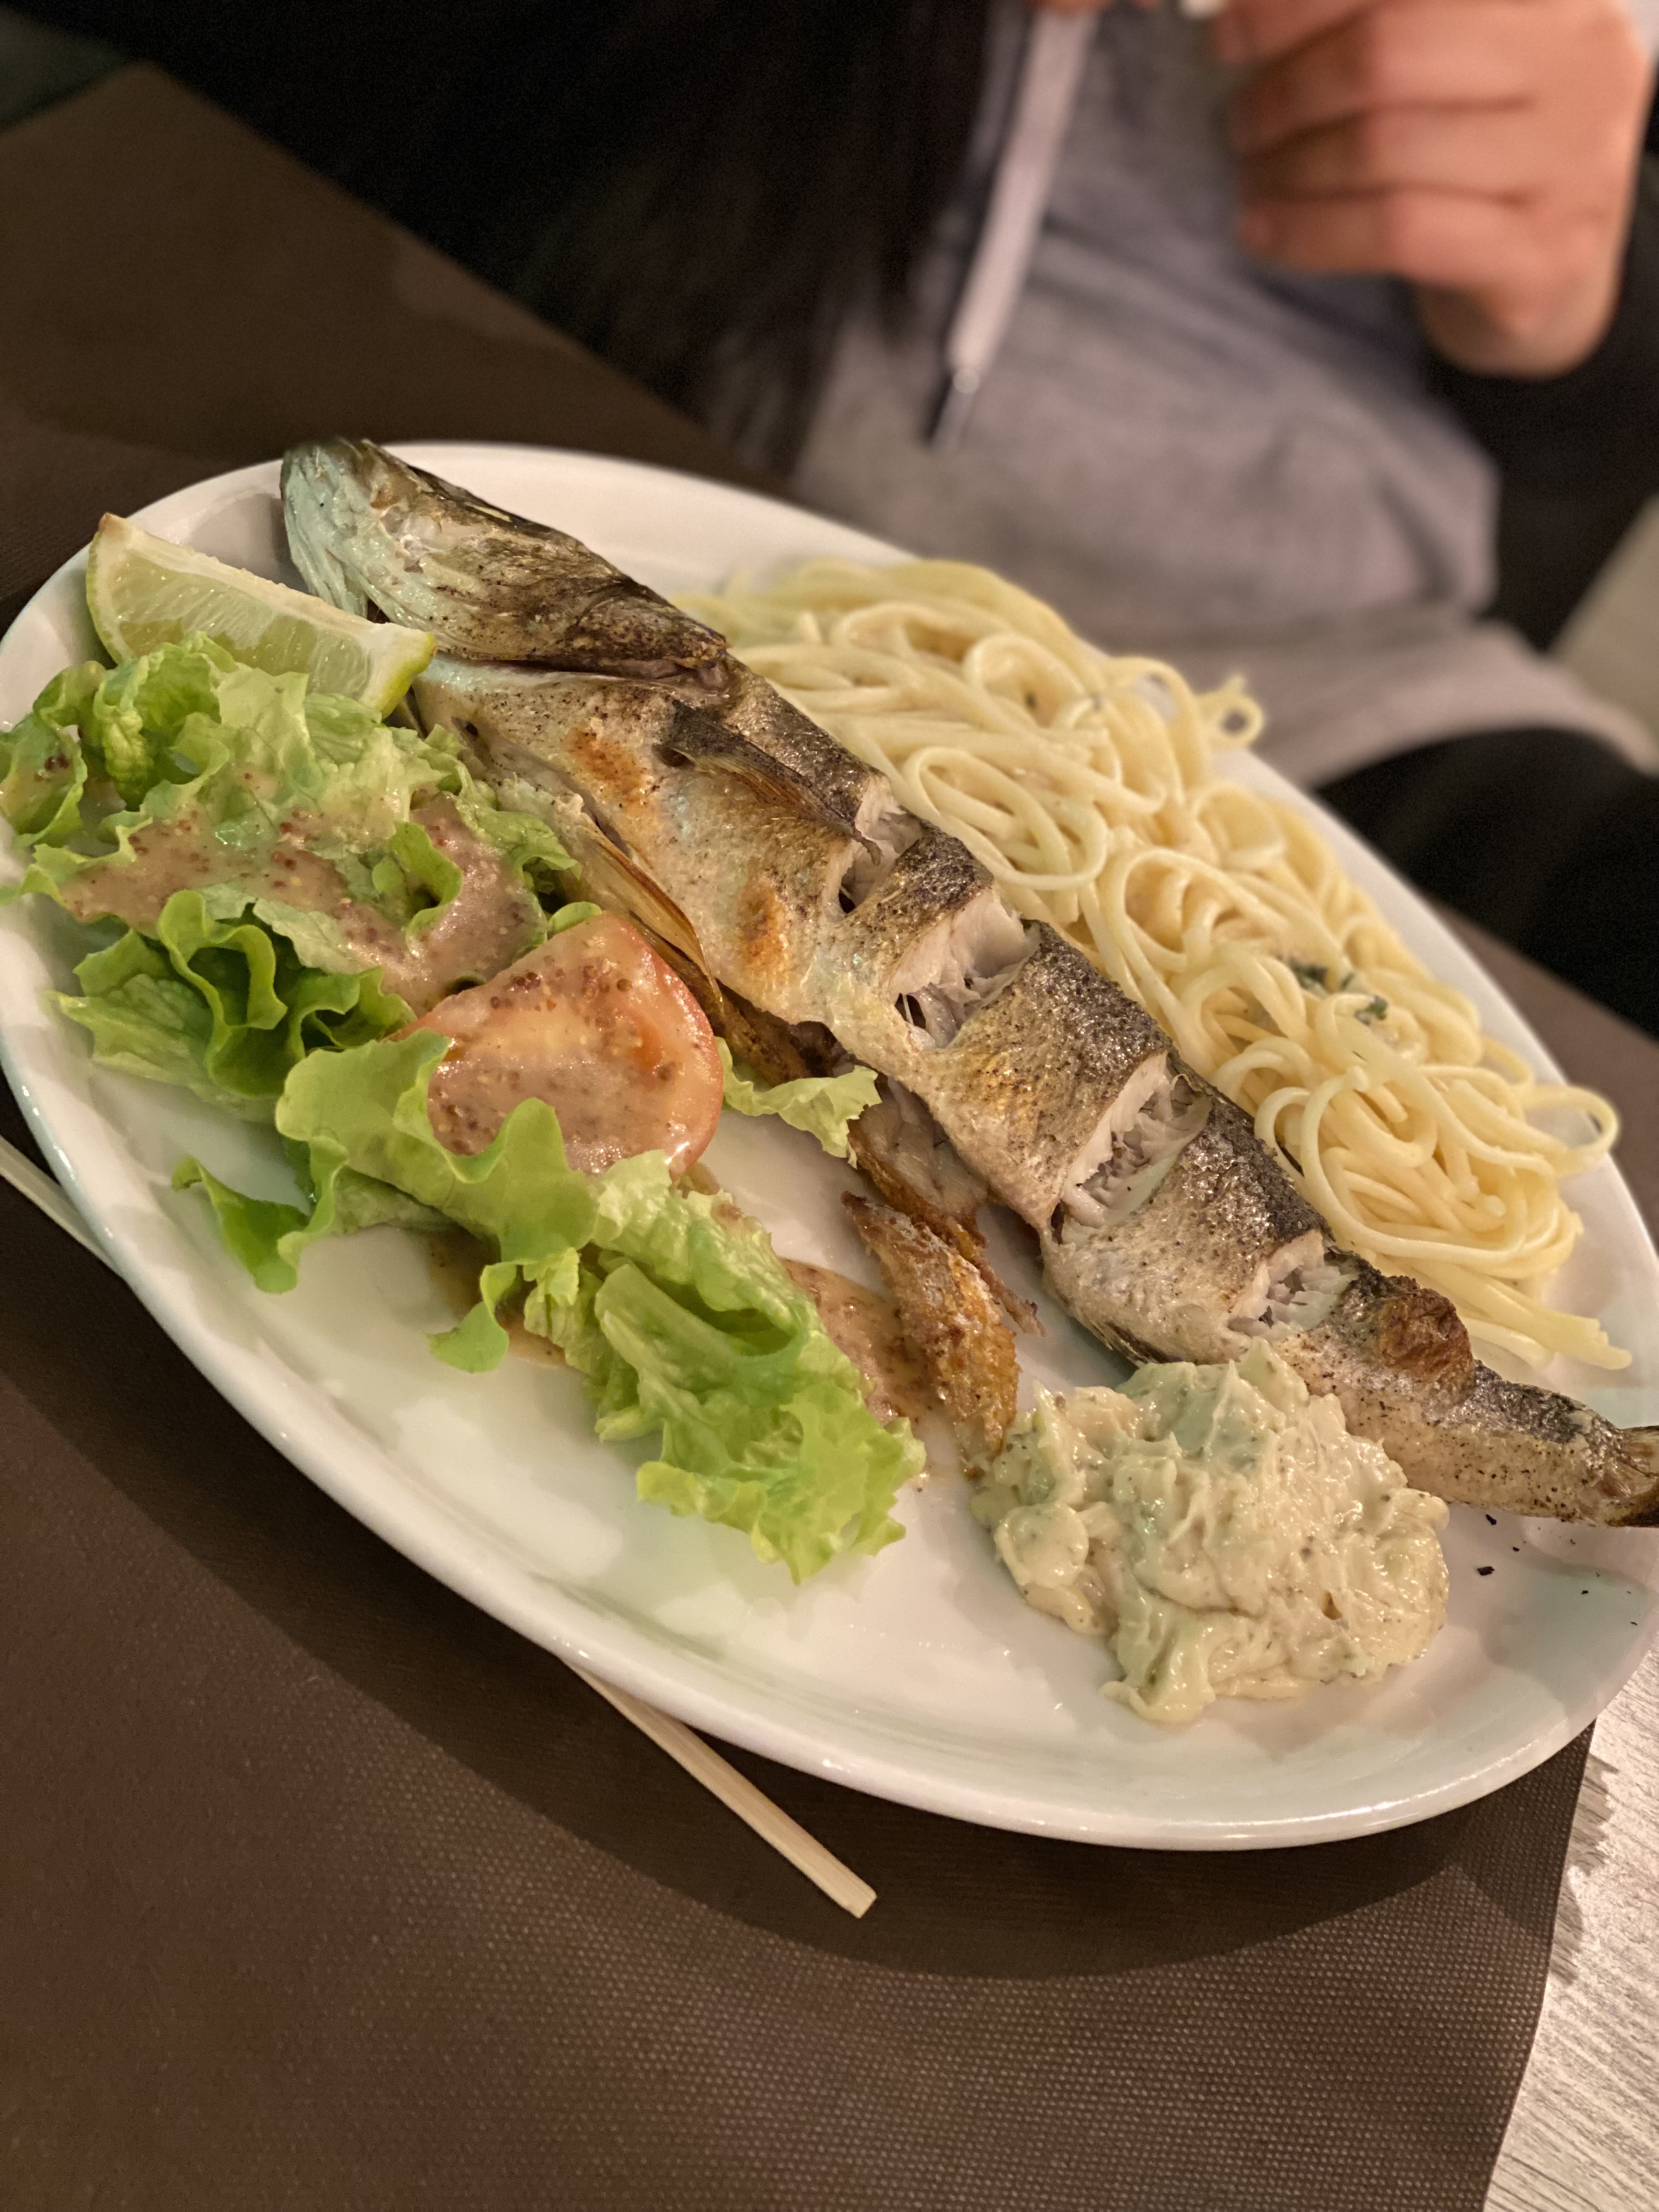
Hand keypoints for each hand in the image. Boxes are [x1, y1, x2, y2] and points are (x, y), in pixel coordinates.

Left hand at [1219, 0, 1653, 375]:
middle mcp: (1581, 62)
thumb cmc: (1479, 156)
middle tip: (1243, 123)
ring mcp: (1572, 162)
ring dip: (1290, 167)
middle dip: (1290, 90)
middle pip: (1387, 54)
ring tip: (1254, 179)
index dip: (1299, 5)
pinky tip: (1265, 232)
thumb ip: (1375, 27)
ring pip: (1382, 148)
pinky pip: (1395, 230)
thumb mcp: (1451, 65)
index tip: (1227, 35)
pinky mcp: (1539, 255)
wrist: (1553, 275)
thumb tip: (1243, 14)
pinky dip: (1310, 232)